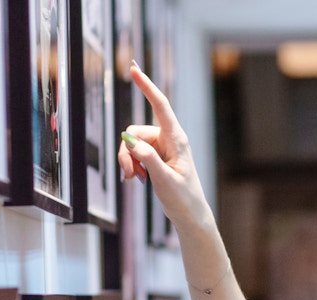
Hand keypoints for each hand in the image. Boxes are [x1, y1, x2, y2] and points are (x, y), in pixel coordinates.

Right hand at [116, 62, 212, 232]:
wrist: (190, 214)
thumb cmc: (183, 198)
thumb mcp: (164, 179)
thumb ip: (147, 158)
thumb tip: (129, 141)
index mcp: (176, 139)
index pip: (160, 106)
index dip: (146, 86)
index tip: (134, 69)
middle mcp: (169, 139)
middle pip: (135, 131)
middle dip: (126, 151)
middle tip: (129, 174)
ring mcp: (162, 148)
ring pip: (132, 143)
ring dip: (128, 160)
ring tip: (134, 179)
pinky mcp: (156, 157)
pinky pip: (135, 153)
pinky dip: (131, 164)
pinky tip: (136, 179)